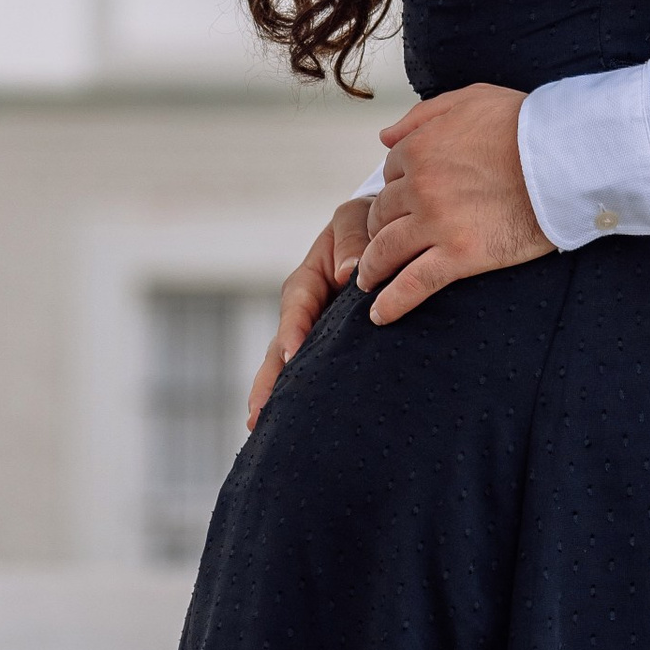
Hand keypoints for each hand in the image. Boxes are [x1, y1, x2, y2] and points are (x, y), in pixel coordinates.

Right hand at [244, 197, 373, 428]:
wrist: (392, 232)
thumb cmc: (371, 222)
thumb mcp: (357, 219)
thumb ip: (353, 241)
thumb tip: (350, 273)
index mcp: (309, 280)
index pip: (296, 308)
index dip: (293, 331)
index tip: (293, 356)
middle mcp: (308, 312)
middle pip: (282, 349)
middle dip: (269, 382)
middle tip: (257, 416)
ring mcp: (319, 333)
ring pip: (295, 368)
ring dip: (280, 397)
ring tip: (264, 430)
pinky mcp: (338, 348)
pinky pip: (321, 371)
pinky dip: (309, 395)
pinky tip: (303, 425)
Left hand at [360, 87, 554, 324]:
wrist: (566, 156)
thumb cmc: (526, 125)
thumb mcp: (469, 99)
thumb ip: (422, 116)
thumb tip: (384, 136)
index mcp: (418, 149)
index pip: (390, 175)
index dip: (397, 189)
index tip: (403, 203)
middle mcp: (419, 186)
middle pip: (381, 214)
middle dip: (378, 229)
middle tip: (382, 244)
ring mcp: (437, 223)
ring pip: (387, 250)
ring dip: (374, 268)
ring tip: (369, 280)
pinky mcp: (461, 255)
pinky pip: (416, 283)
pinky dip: (393, 301)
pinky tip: (381, 315)